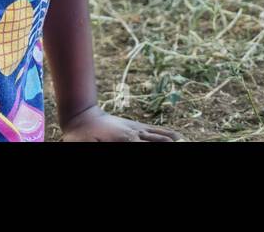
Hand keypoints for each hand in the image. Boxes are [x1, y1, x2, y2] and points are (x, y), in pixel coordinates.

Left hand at [60, 104, 182, 141]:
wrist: (80, 116)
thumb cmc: (79, 137)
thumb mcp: (86, 144)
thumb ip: (99, 143)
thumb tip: (126, 137)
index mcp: (125, 141)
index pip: (147, 147)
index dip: (159, 146)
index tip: (171, 146)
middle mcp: (134, 135)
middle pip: (157, 143)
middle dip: (168, 145)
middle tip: (183, 145)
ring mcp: (136, 129)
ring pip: (158, 137)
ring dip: (170, 141)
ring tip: (184, 142)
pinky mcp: (135, 126)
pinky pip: (154, 130)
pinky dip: (167, 133)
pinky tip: (177, 138)